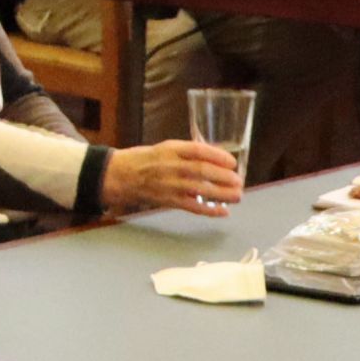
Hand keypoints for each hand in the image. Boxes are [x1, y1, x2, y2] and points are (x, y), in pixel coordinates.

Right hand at [104, 141, 242, 219]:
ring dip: (221, 194)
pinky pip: (191, 206)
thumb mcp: (166, 148)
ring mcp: (168, 184)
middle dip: (223, 176)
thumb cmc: (146, 159)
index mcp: (170, 149)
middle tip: (239, 181)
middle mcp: (170, 166)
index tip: (232, 162)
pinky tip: (223, 211)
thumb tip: (217, 157)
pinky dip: (209, 210)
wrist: (120, 175)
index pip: (198, 150)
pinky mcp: (167, 200)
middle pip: (201, 171)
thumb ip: (188, 153)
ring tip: (237, 196)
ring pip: (199, 190)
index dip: (217, 156)